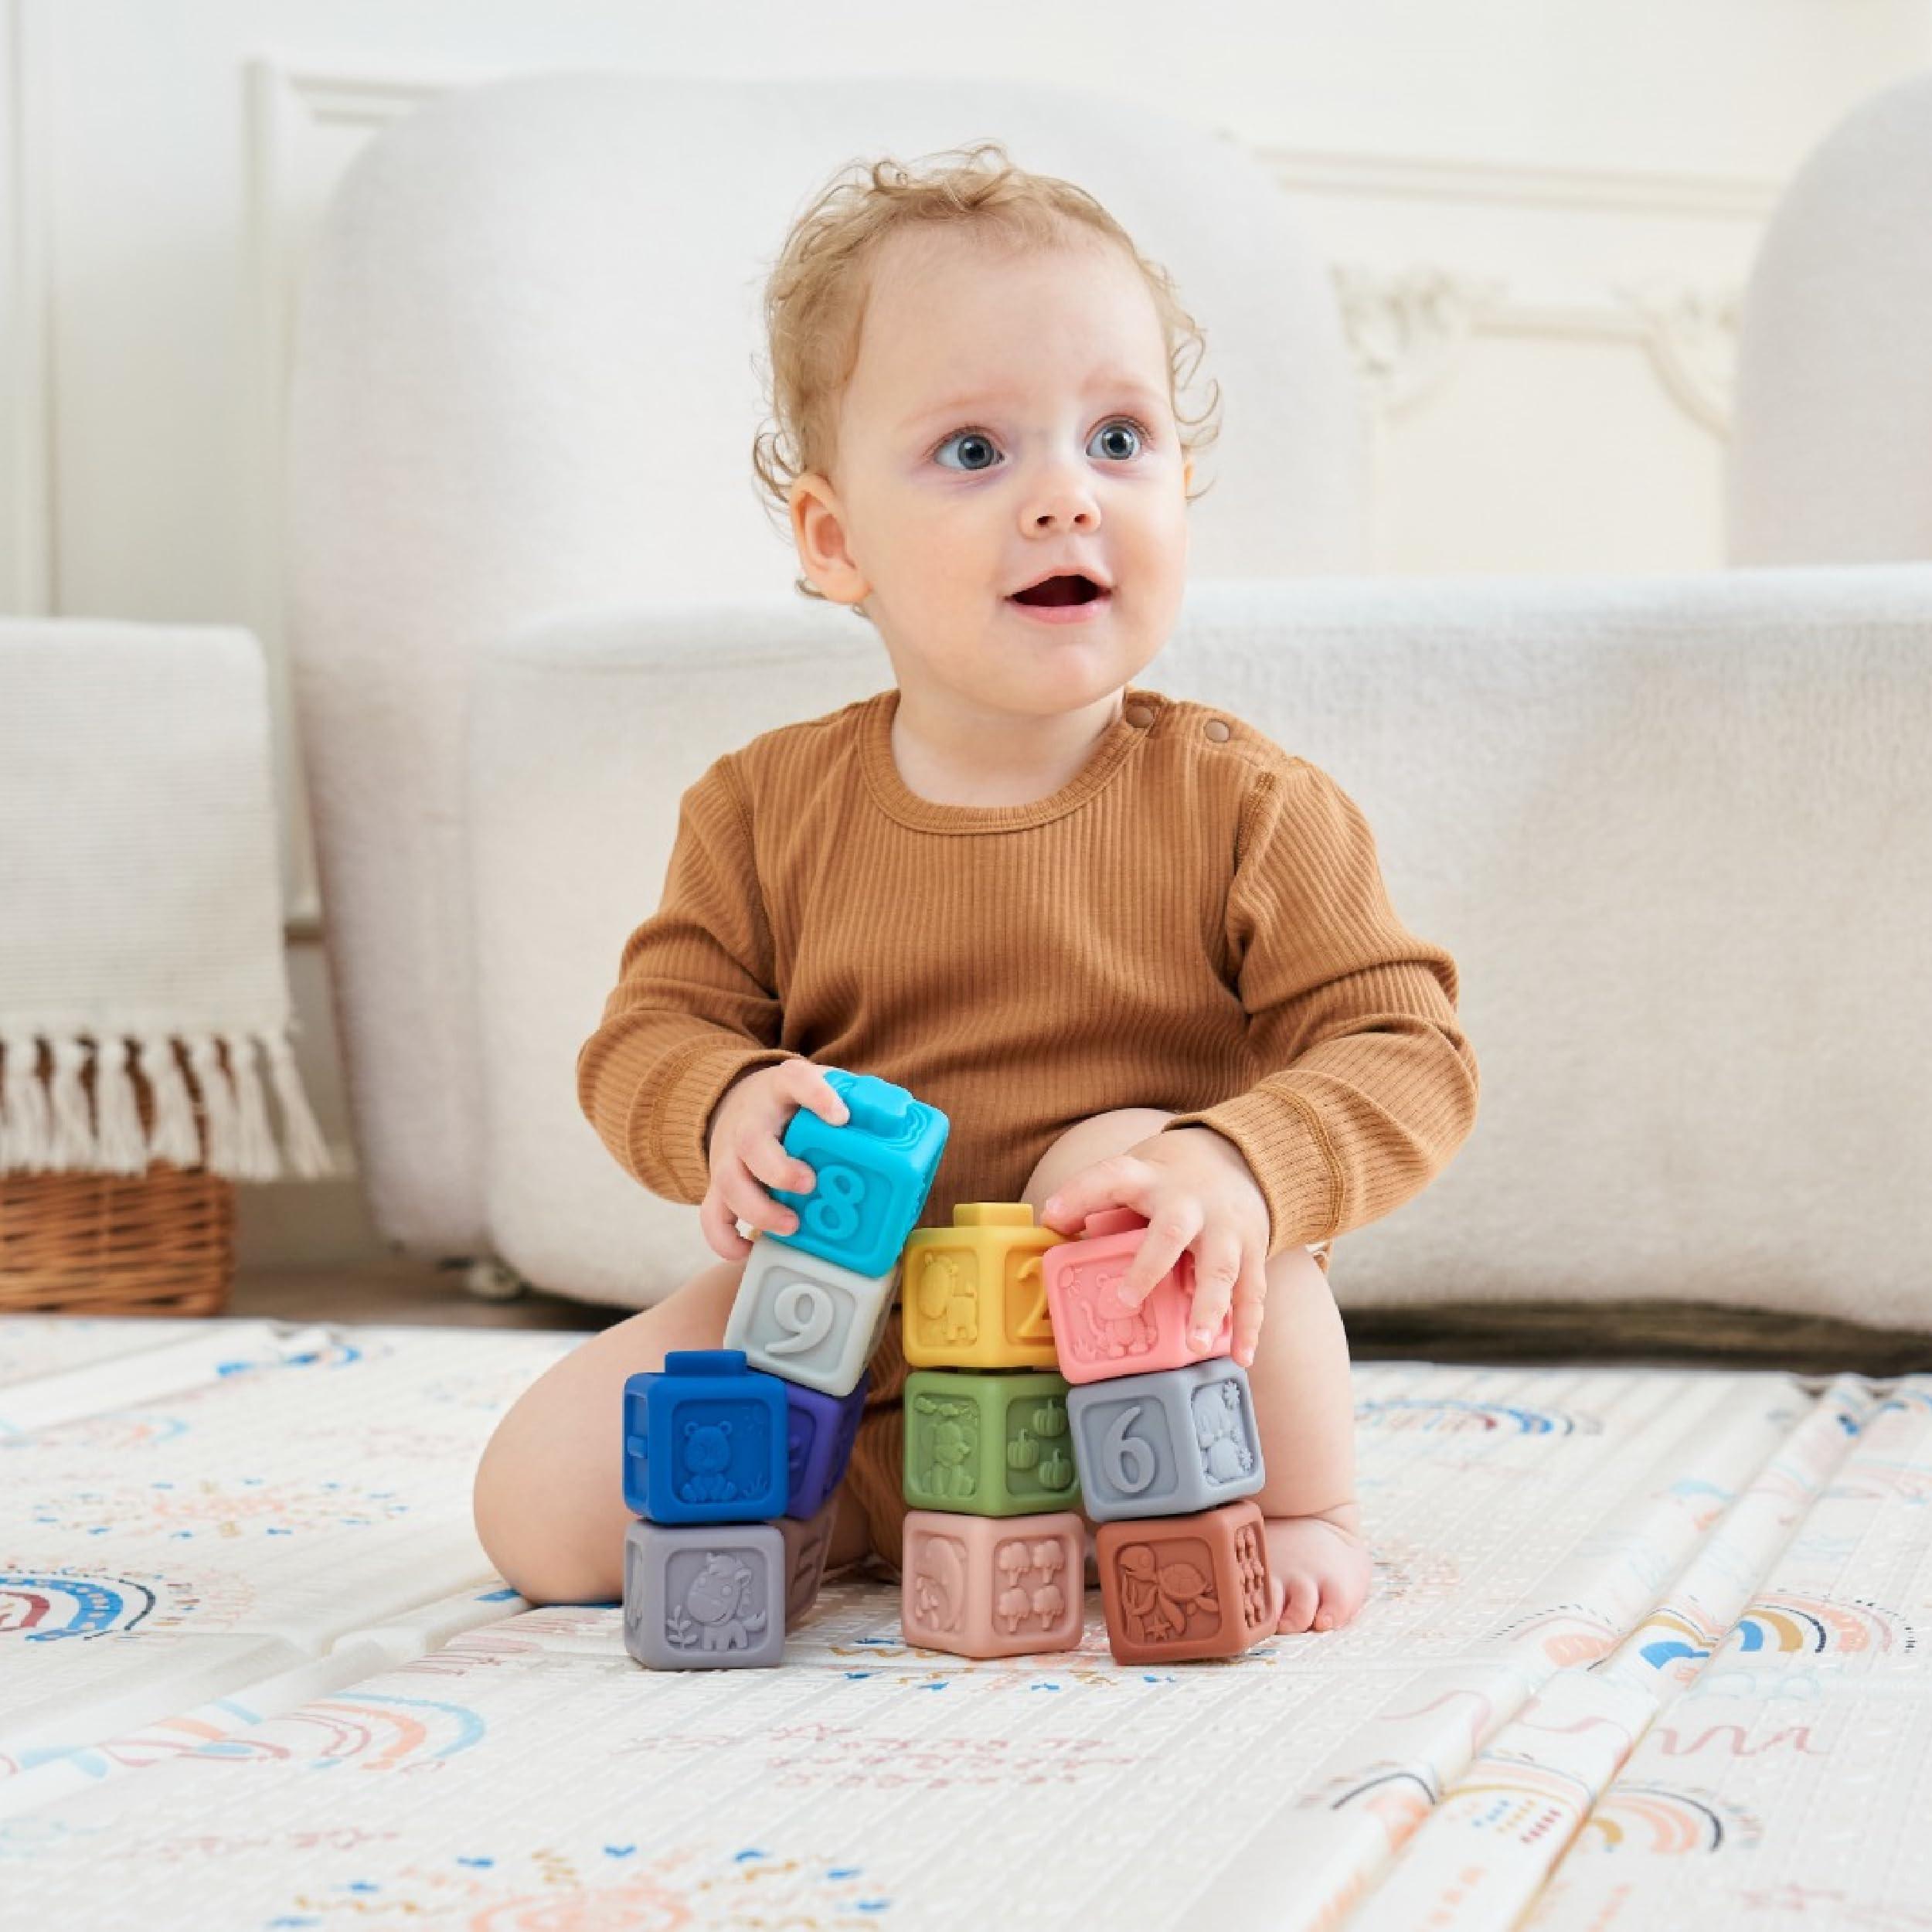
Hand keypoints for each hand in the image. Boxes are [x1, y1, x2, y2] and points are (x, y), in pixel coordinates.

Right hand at [701, 1060, 849, 1261]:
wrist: (740, 1102)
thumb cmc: (794, 1104)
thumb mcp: (822, 1087)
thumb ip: (857, 1099)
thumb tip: (901, 1117)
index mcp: (781, 1089)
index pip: (795, 1080)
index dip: (816, 1096)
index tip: (841, 1116)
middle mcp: (750, 1120)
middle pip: (751, 1141)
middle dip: (779, 1168)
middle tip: (809, 1184)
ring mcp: (729, 1154)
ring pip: (728, 1181)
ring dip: (758, 1209)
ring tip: (791, 1225)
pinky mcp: (718, 1186)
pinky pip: (711, 1216)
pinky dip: (725, 1238)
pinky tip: (749, 1250)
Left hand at [1038, 1127, 1272, 1367]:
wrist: (1237, 1155)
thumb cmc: (1171, 1176)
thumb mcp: (1137, 1172)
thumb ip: (1104, 1201)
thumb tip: (1055, 1228)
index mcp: (1151, 1178)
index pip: (1114, 1177)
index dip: (1081, 1193)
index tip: (1053, 1214)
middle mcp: (1191, 1201)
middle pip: (1173, 1230)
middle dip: (1149, 1267)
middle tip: (1125, 1302)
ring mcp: (1226, 1227)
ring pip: (1220, 1268)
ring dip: (1208, 1309)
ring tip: (1195, 1345)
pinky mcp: (1253, 1249)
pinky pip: (1253, 1291)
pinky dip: (1248, 1326)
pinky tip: (1241, 1356)